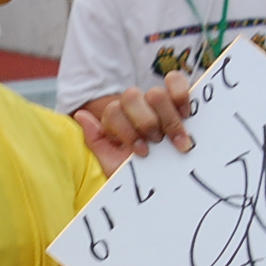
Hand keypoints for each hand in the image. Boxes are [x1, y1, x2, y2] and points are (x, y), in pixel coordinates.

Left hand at [74, 71, 193, 176]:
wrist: (164, 184)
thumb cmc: (138, 173)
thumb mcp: (114, 164)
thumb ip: (96, 140)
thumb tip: (80, 115)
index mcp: (118, 121)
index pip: (113, 111)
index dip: (126, 130)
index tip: (141, 152)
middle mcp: (135, 107)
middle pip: (131, 96)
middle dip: (146, 122)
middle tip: (157, 142)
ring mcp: (156, 102)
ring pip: (154, 93)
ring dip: (166, 118)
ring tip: (176, 140)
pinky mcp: (178, 99)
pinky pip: (176, 81)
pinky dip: (180, 94)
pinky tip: (185, 114)